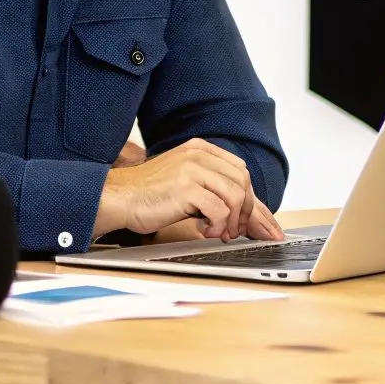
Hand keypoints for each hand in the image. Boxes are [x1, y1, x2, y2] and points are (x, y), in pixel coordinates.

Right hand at [93, 139, 285, 242]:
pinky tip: (204, 230)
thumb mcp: (186, 185)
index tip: (266, 225)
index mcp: (200, 149)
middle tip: (236, 232)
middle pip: (243, 181)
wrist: (118, 198)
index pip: (240, 172)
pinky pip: (219, 208)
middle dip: (246, 212)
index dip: (254, 201)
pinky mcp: (186, 187)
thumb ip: (213, 190)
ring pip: (235, 195)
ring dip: (232, 221)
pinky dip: (218, 225)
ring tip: (218, 233)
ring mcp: (192, 168)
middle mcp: (198, 154)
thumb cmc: (149, 196)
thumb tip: (249, 216)